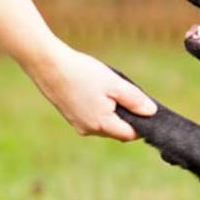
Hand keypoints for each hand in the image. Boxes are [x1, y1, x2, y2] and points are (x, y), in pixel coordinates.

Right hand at [28, 43, 156, 140]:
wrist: (48, 65)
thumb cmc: (82, 73)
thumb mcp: (115, 84)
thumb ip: (135, 100)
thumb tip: (152, 112)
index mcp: (102, 125)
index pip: (130, 135)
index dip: (142, 124)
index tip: (144, 108)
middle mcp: (88, 130)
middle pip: (118, 130)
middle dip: (127, 117)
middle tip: (126, 94)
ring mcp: (78, 124)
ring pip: (105, 124)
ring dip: (113, 112)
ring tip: (109, 90)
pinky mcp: (71, 116)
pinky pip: (93, 118)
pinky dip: (100, 108)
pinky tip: (96, 91)